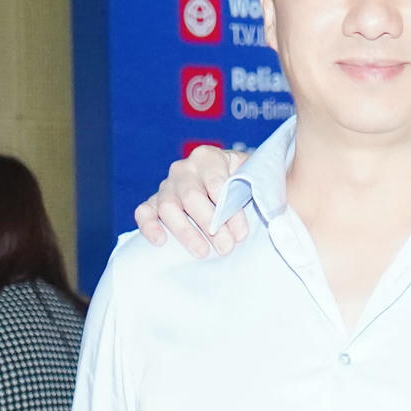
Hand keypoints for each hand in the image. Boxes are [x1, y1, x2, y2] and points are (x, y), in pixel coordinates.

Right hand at [130, 145, 251, 255]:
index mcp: (208, 157)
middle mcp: (183, 169)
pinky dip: (149, 226)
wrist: (228, 186)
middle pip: (191, 196)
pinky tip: (161, 241)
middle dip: (210, 224)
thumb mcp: (254, 177)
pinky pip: (144, 212)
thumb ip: (258, 185)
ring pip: (168, 207)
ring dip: (185, 232)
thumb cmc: (243, 183)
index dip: (229, 211)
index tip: (241, 233)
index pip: (215, 183)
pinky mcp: (153, 204)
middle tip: (225, 247)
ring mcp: (166, 186)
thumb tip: (266, 203)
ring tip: (202, 253)